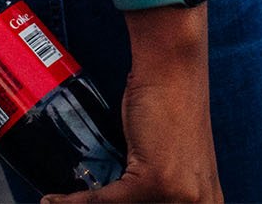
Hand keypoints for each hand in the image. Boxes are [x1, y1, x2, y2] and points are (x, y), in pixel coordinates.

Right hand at [49, 14, 219, 203]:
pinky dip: (73, 201)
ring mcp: (180, 195)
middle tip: (77, 203)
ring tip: (59, 203)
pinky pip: (106, 201)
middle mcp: (200, 202)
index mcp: (208, 202)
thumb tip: (120, 201)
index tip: (104, 203)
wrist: (173, 71)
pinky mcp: (155, 181)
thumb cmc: (170, 109)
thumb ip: (159, 192)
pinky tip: (53, 200)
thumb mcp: (172, 163)